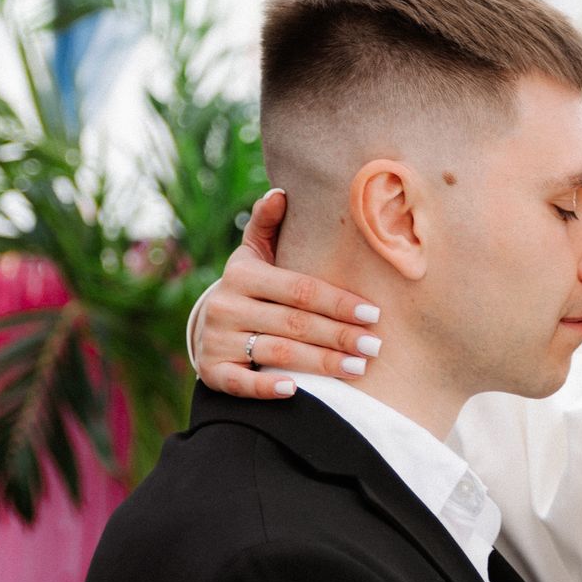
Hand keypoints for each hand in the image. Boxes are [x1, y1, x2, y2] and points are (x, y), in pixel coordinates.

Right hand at [194, 188, 381, 398]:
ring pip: (277, 354)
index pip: (300, 289)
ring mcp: (217, 340)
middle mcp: (226, 306)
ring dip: (320, 364)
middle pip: (294, 324)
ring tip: (357, 368)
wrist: (208, 325)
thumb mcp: (254, 252)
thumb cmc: (249, 285)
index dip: (338, 301)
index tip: (373, 313)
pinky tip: (296, 390)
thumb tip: (280, 192)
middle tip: (374, 346)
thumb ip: (268, 222)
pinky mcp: (212, 372)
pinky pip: (242, 383)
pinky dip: (268, 386)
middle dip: (339, 336)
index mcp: (242, 274)